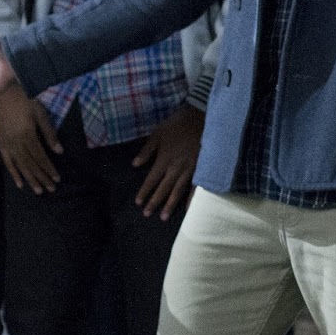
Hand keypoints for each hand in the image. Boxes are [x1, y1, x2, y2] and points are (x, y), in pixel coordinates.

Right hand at [0, 83, 61, 193]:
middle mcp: (16, 142)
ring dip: (30, 179)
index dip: (49, 169)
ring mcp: (6, 144)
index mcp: (28, 135)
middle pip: (31, 164)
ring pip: (20, 166)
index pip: (41, 157)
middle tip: (51, 189)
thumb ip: (49, 133)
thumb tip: (59, 151)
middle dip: (42, 178)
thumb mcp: (39, 112)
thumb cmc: (23, 97)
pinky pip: (7, 161)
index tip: (57, 179)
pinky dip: (14, 173)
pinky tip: (20, 183)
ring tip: (39, 190)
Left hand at [133, 104, 203, 219]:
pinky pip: (195, 186)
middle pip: (164, 188)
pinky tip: (189, 208)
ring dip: (170, 204)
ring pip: (178, 190)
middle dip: (155, 202)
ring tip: (164, 216)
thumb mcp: (157, 134)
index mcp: (164, 159)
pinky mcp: (200, 168)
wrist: (199, 117)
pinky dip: (192, 198)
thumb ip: (146, 151)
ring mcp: (189, 170)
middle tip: (147, 215)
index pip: (152, 180)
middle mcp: (176, 168)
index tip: (138, 203)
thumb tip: (135, 165)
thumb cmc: (176, 125)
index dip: (145, 191)